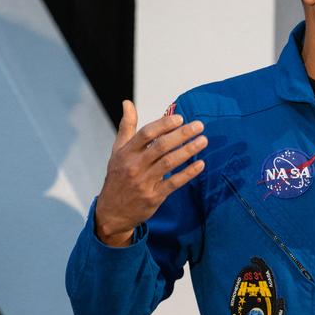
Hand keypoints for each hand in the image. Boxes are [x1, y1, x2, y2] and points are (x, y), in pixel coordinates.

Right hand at [94, 100, 207, 246]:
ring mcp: (144, 182)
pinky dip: (188, 173)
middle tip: (199, 126)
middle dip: (182, 134)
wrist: (111, 212)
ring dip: (188, 150)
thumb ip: (126, 127)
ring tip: (203, 141)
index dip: (164, 124)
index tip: (180, 118)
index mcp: (126, 153)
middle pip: (161, 146)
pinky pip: (174, 183)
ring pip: (169, 162)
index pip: (146, 134)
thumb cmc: (118, 177)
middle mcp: (134, 166)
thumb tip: (127, 102)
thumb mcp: (117, 151)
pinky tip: (201, 164)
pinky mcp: (153, 197)